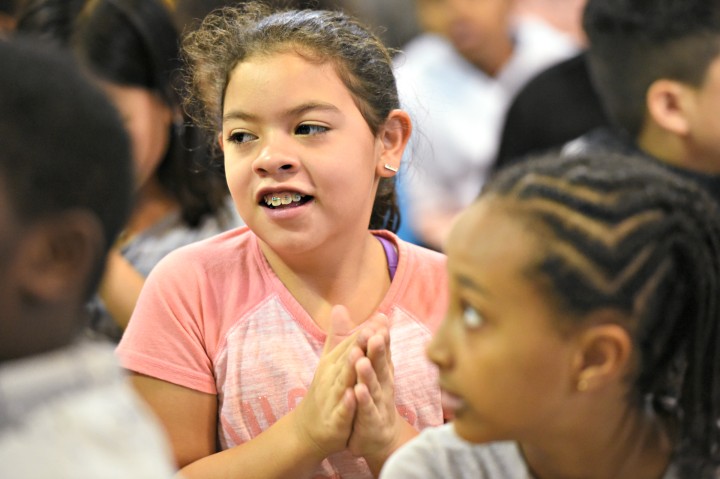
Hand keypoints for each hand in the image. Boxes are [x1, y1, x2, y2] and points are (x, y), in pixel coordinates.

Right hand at [290, 305, 364, 458]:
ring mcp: (332, 399)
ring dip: (350, 370)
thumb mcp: (330, 361)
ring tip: (359, 357)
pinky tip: (354, 396)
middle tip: (370, 330)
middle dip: (358, 346)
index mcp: (334, 363)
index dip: (364, 333)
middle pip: (347, 360)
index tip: (380, 319)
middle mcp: (332, 377)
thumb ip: (338, 336)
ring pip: (343, 383)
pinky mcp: (334, 420)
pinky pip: (341, 412)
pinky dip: (347, 404)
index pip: (351, 344)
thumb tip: (340, 307)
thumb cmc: (325, 391)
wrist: (308, 429)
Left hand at [346, 313, 402, 458]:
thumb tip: (376, 314)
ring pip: (374, 387)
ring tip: (361, 361)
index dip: (382, 336)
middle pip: (381, 366)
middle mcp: (384, 386)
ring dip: (368, 374)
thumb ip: (370, 342)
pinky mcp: (371, 422)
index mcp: (382, 372)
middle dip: (378, 351)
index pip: (382, 351)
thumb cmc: (374, 397)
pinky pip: (366, 411)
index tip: (381, 318)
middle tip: (376, 334)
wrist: (378, 438)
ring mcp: (379, 404)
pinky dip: (363, 402)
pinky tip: (357, 392)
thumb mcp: (371, 368)